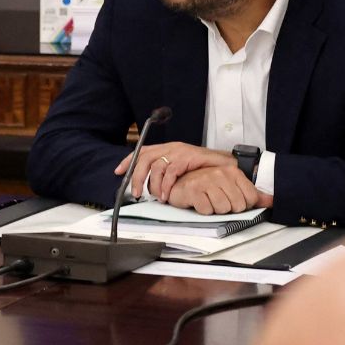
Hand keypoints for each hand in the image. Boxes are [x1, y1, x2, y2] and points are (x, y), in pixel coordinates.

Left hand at [117, 142, 231, 198]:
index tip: (118, 171)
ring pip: (156, 166)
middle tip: (135, 193)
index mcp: (167, 148)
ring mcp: (178, 151)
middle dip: (136, 176)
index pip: (142, 151)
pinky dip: (166, 186)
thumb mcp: (181, 167)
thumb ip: (166, 171)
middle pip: (144, 158)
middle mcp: (170, 147)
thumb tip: (150, 183)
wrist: (225, 163)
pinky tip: (166, 195)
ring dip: (153, 184)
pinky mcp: (187, 157)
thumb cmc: (204, 167)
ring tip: (155, 197)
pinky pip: (170, 172)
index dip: (128, 161)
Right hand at [162, 165, 269, 215]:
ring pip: (222, 209)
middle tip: (217, 200)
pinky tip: (198, 202)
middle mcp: (221, 174)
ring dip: (214, 210)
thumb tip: (272, 201)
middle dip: (228, 208)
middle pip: (237, 206)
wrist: (179, 182)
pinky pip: (207, 210)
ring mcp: (206, 181)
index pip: (251, 198)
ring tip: (208, 200)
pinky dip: (202, 210)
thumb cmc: (206, 185)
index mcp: (233, 172)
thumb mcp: (231, 186)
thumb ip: (252, 194)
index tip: (232, 199)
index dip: (243, 204)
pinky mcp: (193, 190)